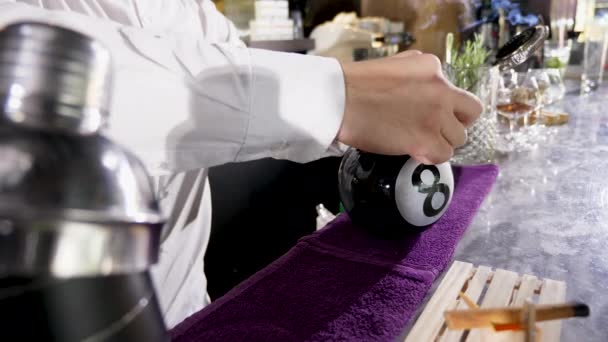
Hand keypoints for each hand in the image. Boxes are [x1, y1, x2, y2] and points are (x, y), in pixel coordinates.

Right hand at [337, 51, 482, 164]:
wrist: (339, 99)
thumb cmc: (356, 83)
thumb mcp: (395, 64)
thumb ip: (418, 73)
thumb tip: (425, 87)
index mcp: (433, 68)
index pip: (455, 91)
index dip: (445, 106)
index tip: (429, 113)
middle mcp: (442, 90)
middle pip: (470, 114)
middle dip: (454, 123)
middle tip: (435, 130)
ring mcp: (436, 116)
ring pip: (457, 138)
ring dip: (440, 142)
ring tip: (418, 142)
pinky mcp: (426, 140)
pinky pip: (443, 155)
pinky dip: (430, 156)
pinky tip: (414, 152)